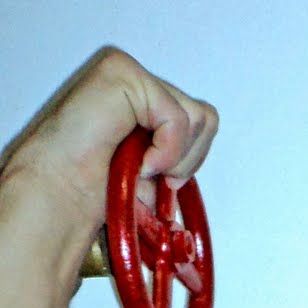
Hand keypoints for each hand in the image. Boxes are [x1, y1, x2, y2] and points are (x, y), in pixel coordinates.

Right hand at [1, 47, 217, 233]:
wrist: (64, 195)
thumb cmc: (97, 188)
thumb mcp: (153, 178)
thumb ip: (179, 162)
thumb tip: (194, 179)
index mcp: (146, 104)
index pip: (201, 122)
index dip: (190, 160)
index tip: (162, 183)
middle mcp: (139, 83)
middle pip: (205, 118)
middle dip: (187, 160)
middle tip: (152, 176)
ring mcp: (130, 74)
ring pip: (199, 117)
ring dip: (177, 157)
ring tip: (143, 168)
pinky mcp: (123, 74)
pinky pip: (178, 118)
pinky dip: (167, 151)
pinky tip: (140, 162)